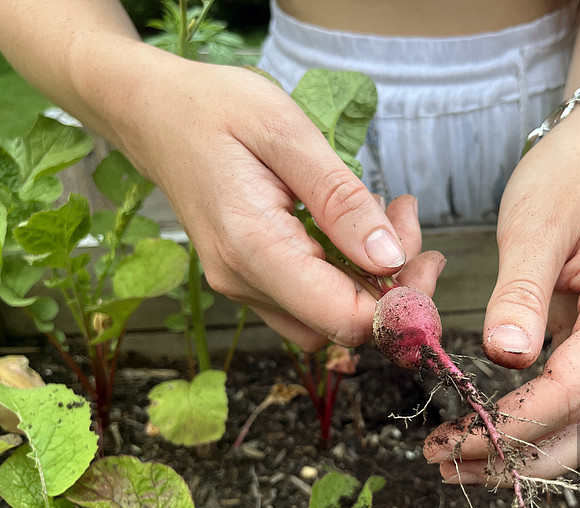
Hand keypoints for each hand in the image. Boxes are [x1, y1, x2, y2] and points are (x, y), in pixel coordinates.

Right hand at [112, 49, 443, 349]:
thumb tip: (390, 259)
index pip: (344, 319)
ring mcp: (244, 284)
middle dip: (394, 284)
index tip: (424, 255)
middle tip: (405, 216)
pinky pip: (312, 295)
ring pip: (331, 315)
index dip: (400, 304)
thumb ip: (340, 200)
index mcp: (253, 249)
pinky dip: (348, 269)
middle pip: (343, 325)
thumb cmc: (215, 109)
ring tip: (386, 212)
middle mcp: (245, 282)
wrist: (154, 113)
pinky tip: (356, 224)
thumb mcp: (287, 134)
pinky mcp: (251, 276)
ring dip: (373, 276)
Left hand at [422, 99, 579, 484]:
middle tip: (455, 466)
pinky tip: (486, 432)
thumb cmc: (567, 177)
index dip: (521, 421)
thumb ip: (520, 292)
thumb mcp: (535, 224)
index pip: (578, 386)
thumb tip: (505, 358)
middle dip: (526, 456)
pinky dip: (531, 426)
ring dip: (528, 452)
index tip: (463, 439)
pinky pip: (571, 401)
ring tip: (460, 461)